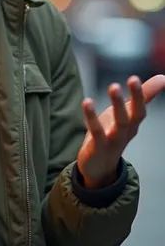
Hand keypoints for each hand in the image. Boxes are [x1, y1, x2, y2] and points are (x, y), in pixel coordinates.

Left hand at [77, 74, 164, 189]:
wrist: (99, 167)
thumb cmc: (113, 135)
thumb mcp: (127, 114)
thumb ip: (143, 96)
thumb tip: (163, 78)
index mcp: (132, 124)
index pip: (140, 109)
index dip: (144, 94)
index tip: (152, 78)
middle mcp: (125, 132)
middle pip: (133, 116)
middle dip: (136, 98)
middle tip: (134, 79)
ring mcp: (112, 141)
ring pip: (119, 124)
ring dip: (118, 105)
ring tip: (114, 86)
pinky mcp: (97, 147)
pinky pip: (96, 131)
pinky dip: (92, 117)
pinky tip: (87, 102)